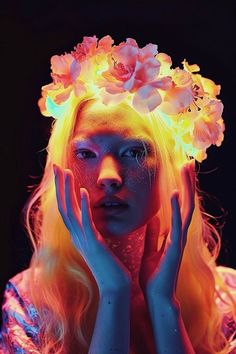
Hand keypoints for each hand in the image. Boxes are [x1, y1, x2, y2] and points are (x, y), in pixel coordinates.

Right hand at [53, 165, 130, 293]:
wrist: (114, 287)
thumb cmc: (110, 267)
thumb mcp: (99, 245)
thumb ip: (93, 231)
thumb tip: (92, 220)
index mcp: (78, 235)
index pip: (67, 209)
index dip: (63, 191)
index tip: (63, 174)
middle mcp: (77, 236)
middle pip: (63, 206)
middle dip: (60, 185)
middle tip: (56, 166)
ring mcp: (83, 240)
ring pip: (70, 211)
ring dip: (68, 190)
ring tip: (66, 172)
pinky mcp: (93, 244)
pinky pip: (86, 222)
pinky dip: (83, 205)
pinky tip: (84, 191)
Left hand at [139, 160, 194, 300]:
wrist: (155, 296)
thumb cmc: (154, 275)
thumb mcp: (152, 250)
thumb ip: (154, 235)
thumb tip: (155, 219)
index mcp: (172, 233)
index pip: (180, 206)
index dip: (182, 188)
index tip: (181, 171)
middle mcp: (179, 234)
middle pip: (187, 202)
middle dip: (188, 183)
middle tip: (189, 162)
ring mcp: (179, 240)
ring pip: (187, 209)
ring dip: (187, 189)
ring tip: (188, 169)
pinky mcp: (175, 249)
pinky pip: (177, 226)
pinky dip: (178, 210)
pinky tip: (178, 195)